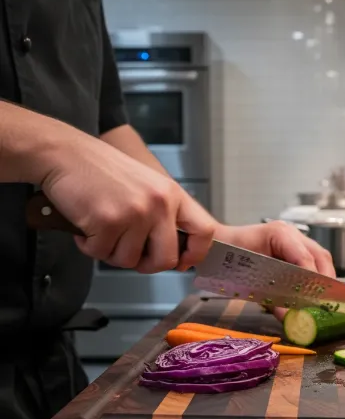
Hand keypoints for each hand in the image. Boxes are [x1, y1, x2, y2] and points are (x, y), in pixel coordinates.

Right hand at [39, 129, 215, 272]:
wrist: (65, 153)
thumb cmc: (103, 171)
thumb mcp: (148, 186)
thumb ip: (165, 215)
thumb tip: (176, 254)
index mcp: (172, 194)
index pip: (204, 231)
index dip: (196, 253)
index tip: (184, 261)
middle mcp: (158, 204)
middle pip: (166, 259)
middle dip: (146, 265)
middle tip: (130, 253)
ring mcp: (134, 213)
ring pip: (129, 260)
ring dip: (111, 252)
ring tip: (103, 228)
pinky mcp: (108, 221)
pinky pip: (101, 254)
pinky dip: (90, 245)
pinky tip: (87, 225)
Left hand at [215, 221, 335, 319]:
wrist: (214, 247)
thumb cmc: (227, 259)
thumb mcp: (248, 280)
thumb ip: (271, 297)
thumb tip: (289, 316)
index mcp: (279, 234)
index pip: (304, 257)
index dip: (312, 280)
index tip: (316, 300)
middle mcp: (290, 233)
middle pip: (320, 255)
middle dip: (325, 280)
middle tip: (326, 302)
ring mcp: (293, 239)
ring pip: (319, 257)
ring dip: (323, 279)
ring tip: (322, 299)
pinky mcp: (292, 248)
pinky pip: (311, 260)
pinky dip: (315, 277)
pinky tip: (313, 292)